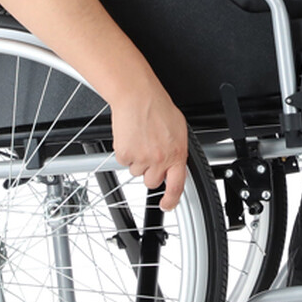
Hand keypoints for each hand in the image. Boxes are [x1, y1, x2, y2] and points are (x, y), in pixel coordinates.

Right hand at [110, 85, 187, 211]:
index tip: (167, 205)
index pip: (177, 186)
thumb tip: (176, 163)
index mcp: (177, 154)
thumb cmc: (157, 107)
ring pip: (136, 172)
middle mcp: (160, 159)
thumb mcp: (178, 130)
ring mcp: (142, 158)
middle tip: (149, 153)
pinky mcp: (125, 154)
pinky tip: (131, 136)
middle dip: (149, 171)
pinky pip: (124, 162)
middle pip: (152, 182)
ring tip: (140, 139)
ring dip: (137, 160)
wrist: (137, 96)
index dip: (171, 200)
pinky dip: (125, 151)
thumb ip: (177, 150)